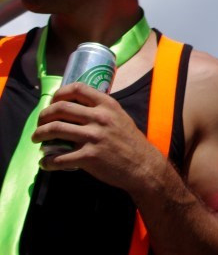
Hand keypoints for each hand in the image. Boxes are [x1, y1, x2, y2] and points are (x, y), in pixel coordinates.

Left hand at [32, 82, 164, 192]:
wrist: (144, 166)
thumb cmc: (131, 142)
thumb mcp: (120, 117)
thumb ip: (101, 110)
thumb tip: (76, 109)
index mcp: (107, 105)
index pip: (77, 89)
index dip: (59, 93)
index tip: (53, 102)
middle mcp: (99, 118)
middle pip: (60, 108)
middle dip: (43, 116)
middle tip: (40, 124)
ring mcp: (93, 137)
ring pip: (54, 129)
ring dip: (39, 134)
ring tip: (37, 139)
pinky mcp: (89, 157)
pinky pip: (59, 157)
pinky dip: (47, 161)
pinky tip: (45, 163)